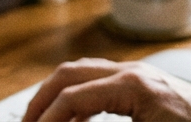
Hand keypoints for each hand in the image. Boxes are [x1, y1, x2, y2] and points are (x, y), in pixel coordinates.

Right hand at [21, 57, 190, 121]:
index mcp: (133, 87)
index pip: (71, 97)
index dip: (46, 120)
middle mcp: (135, 73)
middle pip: (70, 74)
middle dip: (42, 101)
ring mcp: (142, 75)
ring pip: (84, 73)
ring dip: (59, 95)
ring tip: (43, 120)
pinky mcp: (148, 86)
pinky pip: (101, 81)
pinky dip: (80, 97)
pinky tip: (75, 119)